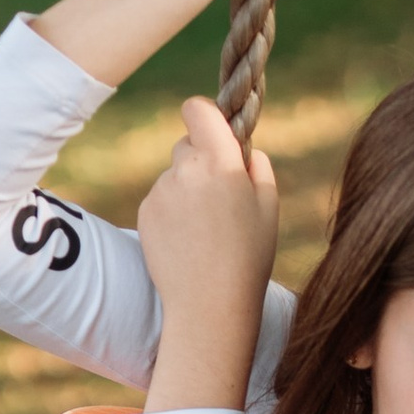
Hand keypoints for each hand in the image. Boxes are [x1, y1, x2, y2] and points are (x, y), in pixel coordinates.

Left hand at [136, 98, 279, 412]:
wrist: (208, 303)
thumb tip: (243, 148)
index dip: (204, 115)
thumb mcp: (268, 207)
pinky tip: (188, 241)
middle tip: (221, 197)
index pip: (198, 109)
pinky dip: (172, 212)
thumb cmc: (248, 256)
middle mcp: (185, 170)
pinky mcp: (144, 212)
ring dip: (187, 190)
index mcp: (220, 162)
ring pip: (174, 175)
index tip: (212, 129)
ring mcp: (160, 191)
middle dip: (201, 160)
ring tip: (206, 230)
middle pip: (187, 144)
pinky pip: (160, 199)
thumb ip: (256, 166)